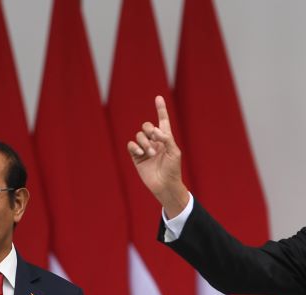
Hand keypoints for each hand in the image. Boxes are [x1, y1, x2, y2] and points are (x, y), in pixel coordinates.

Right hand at [127, 96, 189, 217]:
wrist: (165, 185)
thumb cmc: (173, 170)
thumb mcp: (174, 152)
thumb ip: (166, 138)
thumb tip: (155, 131)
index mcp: (166, 139)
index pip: (163, 121)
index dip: (161, 109)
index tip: (158, 98)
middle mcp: (154, 142)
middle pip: (147, 126)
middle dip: (150, 129)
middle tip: (155, 138)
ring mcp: (145, 149)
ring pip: (139, 135)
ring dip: (145, 142)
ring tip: (150, 154)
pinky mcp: (137, 157)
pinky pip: (131, 145)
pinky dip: (135, 147)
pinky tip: (141, 154)